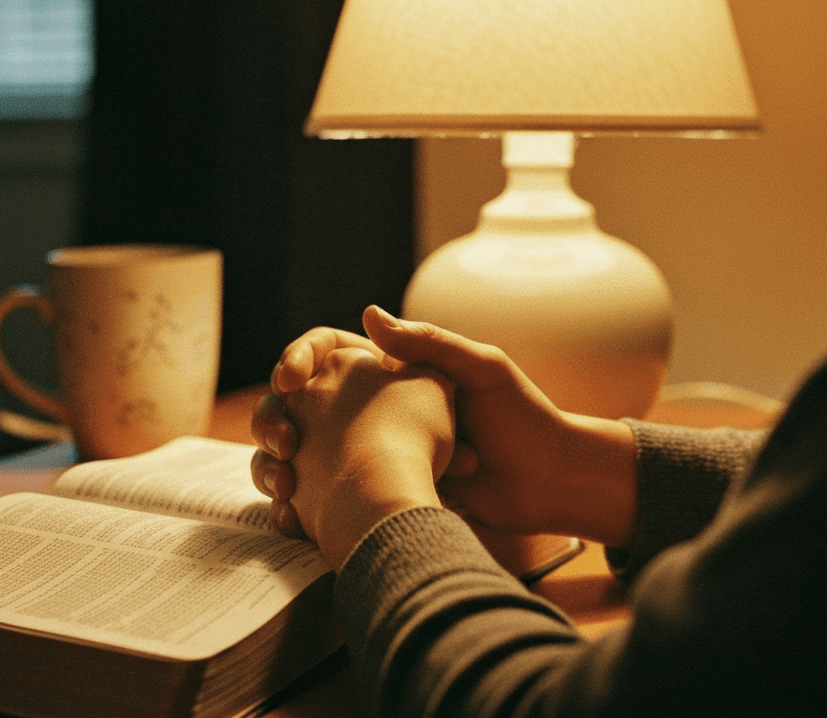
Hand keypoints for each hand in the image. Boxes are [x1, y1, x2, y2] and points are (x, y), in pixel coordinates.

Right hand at [252, 306, 638, 545]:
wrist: (548, 484)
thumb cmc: (524, 418)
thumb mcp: (482, 369)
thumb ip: (429, 344)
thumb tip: (368, 314)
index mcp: (396, 371)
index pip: (326, 353)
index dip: (297, 361)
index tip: (292, 380)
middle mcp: (378, 409)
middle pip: (302, 406)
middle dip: (277, 420)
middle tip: (282, 442)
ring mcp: (376, 454)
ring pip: (306, 455)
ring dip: (281, 467)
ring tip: (286, 484)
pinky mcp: (384, 494)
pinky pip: (330, 497)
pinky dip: (305, 504)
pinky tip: (294, 512)